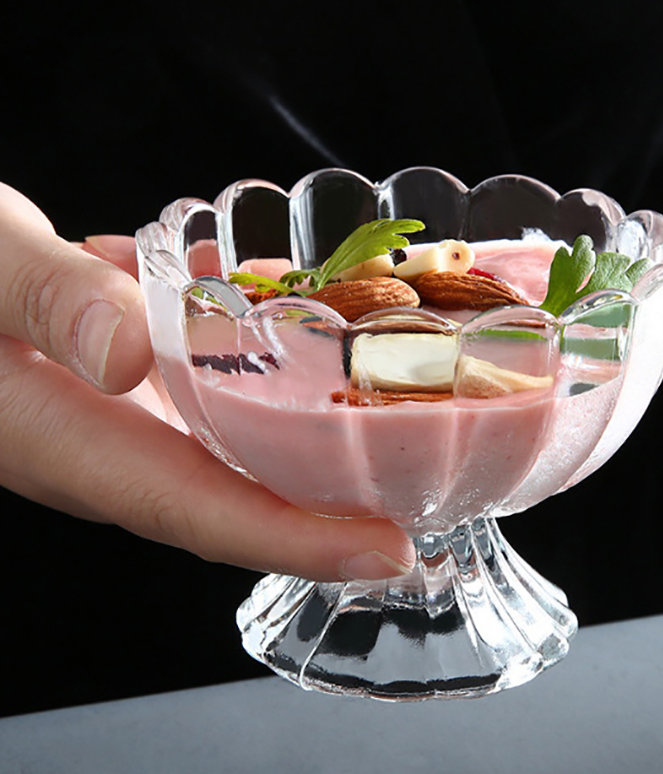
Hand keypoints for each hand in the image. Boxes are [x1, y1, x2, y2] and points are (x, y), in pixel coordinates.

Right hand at [0, 183, 414, 580]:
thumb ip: (47, 301)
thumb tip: (129, 354)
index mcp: (74, 440)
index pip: (205, 511)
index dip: (299, 540)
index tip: (388, 554)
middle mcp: (110, 445)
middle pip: (239, 498)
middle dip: (329, 517)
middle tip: (423, 511)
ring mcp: (121, 416)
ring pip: (233, 448)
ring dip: (311, 450)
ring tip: (396, 439)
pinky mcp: (126, 381)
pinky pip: (209, 395)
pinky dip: (264, 380)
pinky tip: (306, 339)